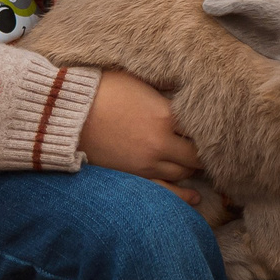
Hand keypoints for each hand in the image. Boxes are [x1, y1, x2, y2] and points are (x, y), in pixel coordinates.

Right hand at [78, 71, 201, 203]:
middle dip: (203, 150)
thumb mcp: (138, 81)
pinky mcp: (133, 176)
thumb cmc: (101, 90)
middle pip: (196, 153)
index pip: (200, 127)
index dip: (208, 127)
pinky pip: (164, 190)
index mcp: (165, 115)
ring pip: (183, 171)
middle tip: (210, 148)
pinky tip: (195, 198)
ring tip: (201, 165)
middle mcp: (161, 142)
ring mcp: (147, 163)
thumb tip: (183, 92)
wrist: (65, 114)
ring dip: (192, 167)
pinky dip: (182, 196)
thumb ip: (164, 91)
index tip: (214, 126)